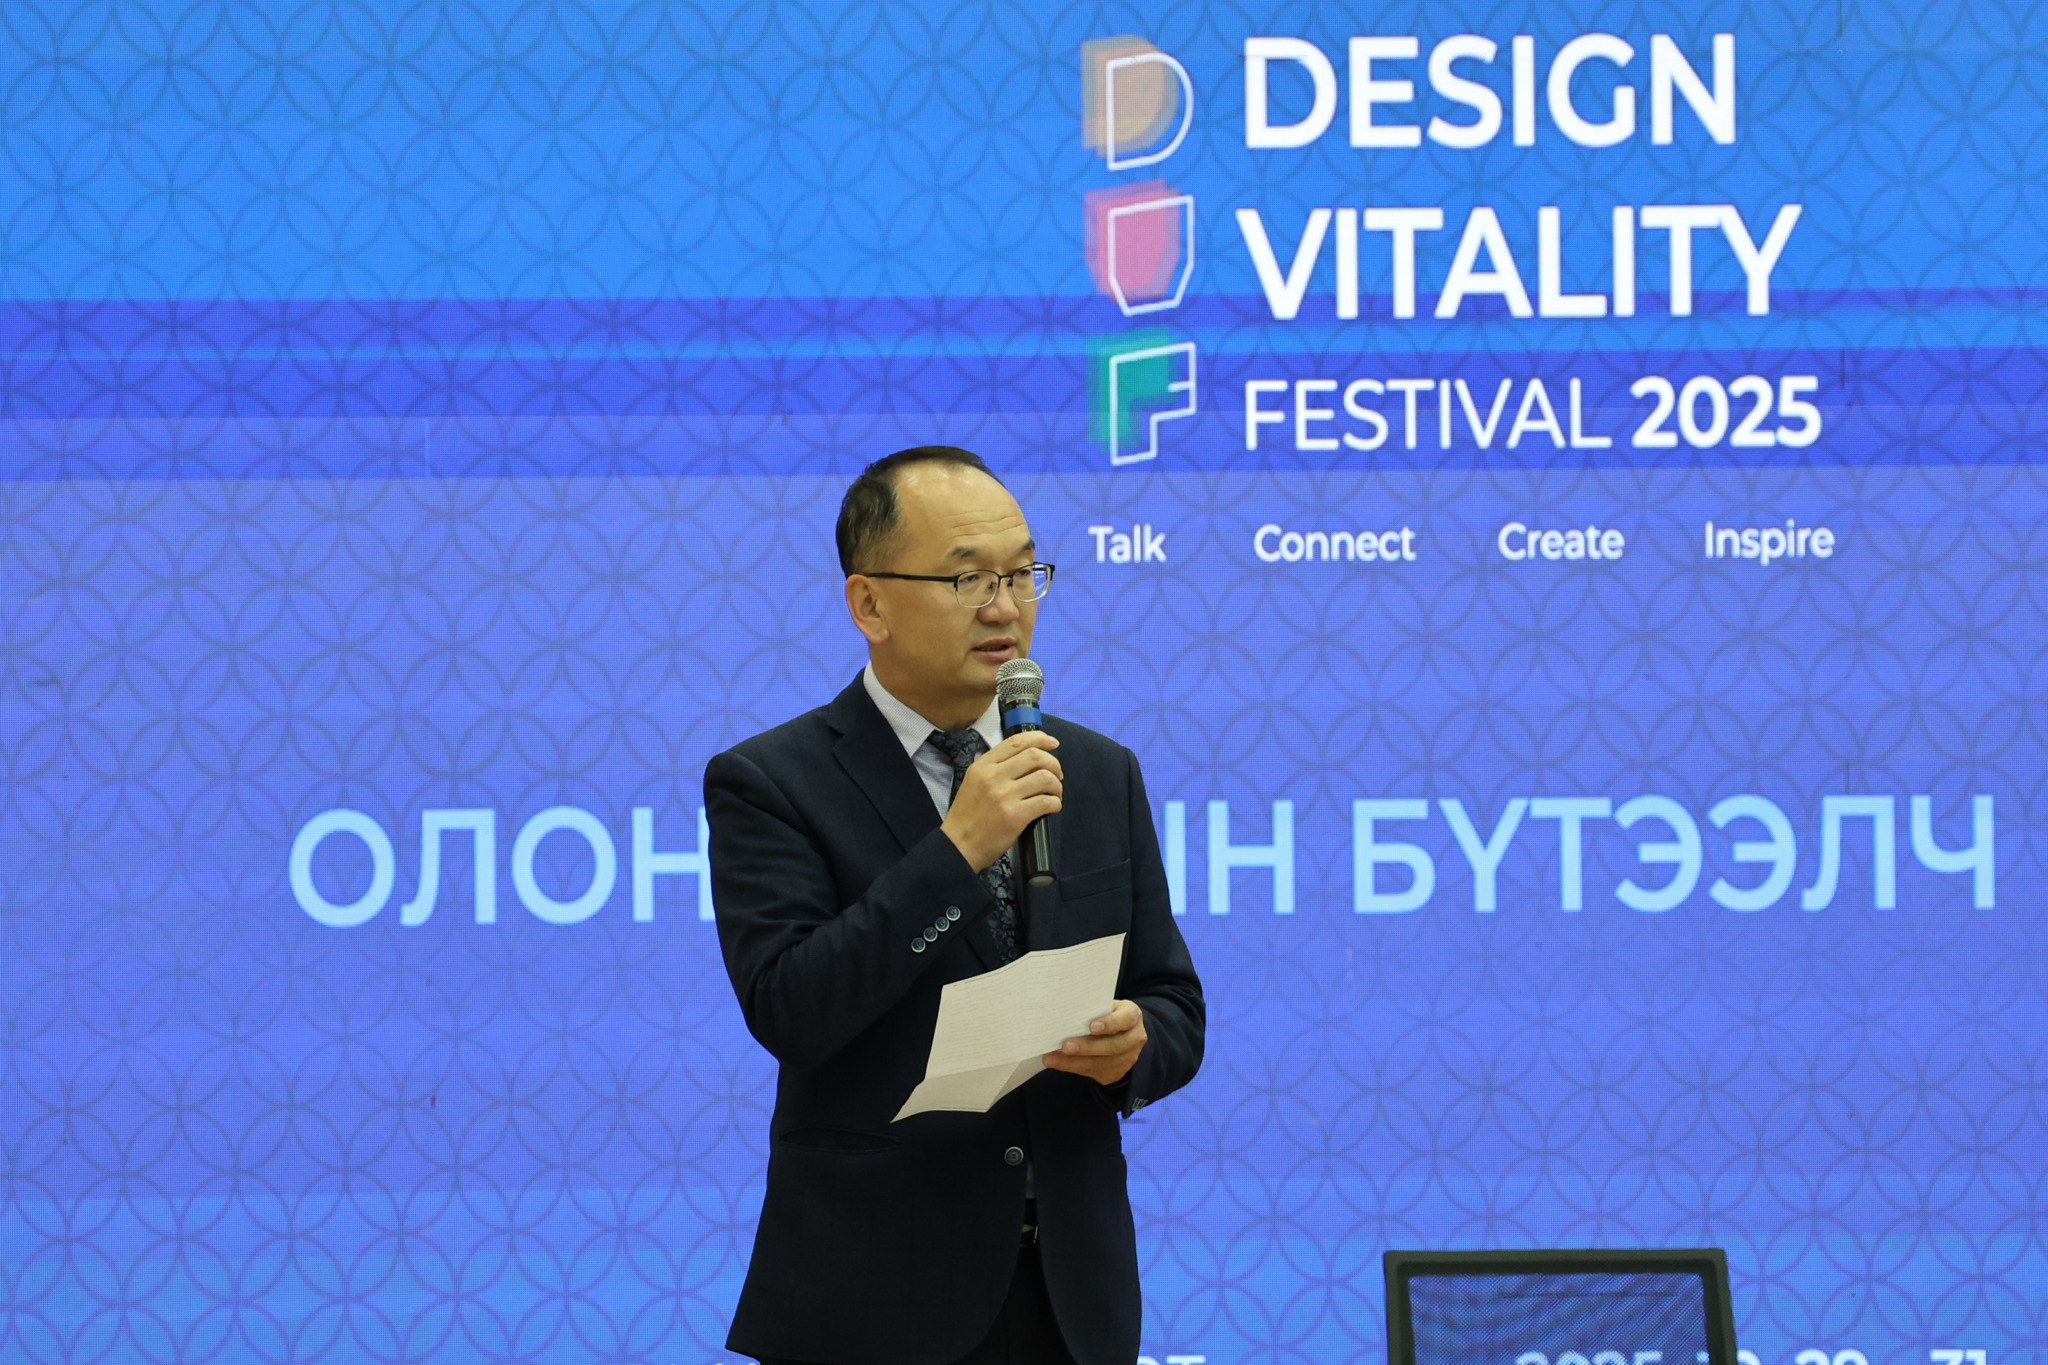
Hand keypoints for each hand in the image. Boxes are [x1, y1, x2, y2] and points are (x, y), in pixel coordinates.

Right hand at [939, 730, 1061, 871]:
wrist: (958, 846)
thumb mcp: (973, 782)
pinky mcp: (1015, 816)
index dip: (1040, 739)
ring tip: (1055, 793)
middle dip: (1053, 763)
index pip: (1016, 742)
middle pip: (1035, 756)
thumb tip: (1028, 759)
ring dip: (1057, 785)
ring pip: (1045, 778)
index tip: (1053, 743)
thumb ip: (995, 768)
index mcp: (982, 766)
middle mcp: (993, 777)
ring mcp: (1004, 796)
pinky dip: (1056, 803)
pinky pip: (1046, 802)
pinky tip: (1053, 807)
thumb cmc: (967, 817)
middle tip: (1057, 774)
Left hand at [1042, 999, 1145, 1085]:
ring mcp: (1127, 1058)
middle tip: (1065, 1046)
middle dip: (1087, 1047)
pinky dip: (1073, 1068)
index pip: (1125, 1019)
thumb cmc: (1108, 1014)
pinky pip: (1094, 1073)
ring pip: (1101, 1063)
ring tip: (1052, 1058)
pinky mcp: (1116, 1072)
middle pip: (1113, 1046)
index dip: (1110, 1024)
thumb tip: (1064, 1011)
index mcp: (1133, 1016)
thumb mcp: (1106, 1005)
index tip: (1091, 1026)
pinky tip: (1057, 1063)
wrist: (1123, 1033)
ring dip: (1074, 1062)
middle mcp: (1134, 1039)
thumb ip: (1093, 1008)